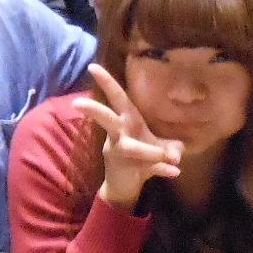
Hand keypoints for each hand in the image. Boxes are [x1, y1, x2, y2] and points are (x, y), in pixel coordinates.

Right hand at [72, 64, 182, 209]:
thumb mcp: (157, 147)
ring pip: (131, 148)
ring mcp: (119, 153)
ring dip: (150, 151)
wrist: (122, 186)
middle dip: (95, 111)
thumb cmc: (140, 157)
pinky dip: (162, 170)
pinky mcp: (126, 170)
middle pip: (107, 119)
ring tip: (169, 156)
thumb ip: (170, 145)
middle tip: (78, 103)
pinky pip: (146, 169)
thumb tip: (175, 153)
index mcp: (126, 122)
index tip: (93, 66)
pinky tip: (175, 172)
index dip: (106, 82)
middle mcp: (118, 135)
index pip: (116, 98)